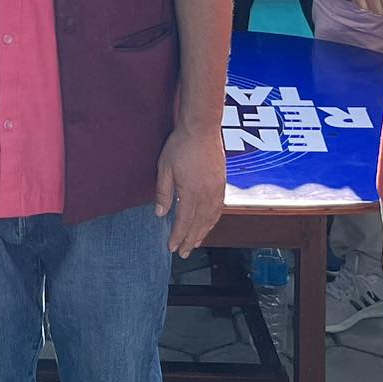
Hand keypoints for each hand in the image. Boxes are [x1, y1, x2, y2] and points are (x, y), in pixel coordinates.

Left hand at [154, 124, 225, 256]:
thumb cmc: (182, 145)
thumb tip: (160, 213)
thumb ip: (163, 192)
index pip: (184, 222)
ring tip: (195, 243)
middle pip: (199, 225)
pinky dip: (213, 221)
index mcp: (191, 193)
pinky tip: (209, 224)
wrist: (202, 128)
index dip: (178, 236)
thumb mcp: (165, 168)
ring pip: (211, 219)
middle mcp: (207, 195)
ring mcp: (217, 189)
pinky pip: (219, 209)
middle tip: (183, 253)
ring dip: (203, 233)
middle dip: (190, 240)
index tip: (172, 247)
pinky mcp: (222, 183)